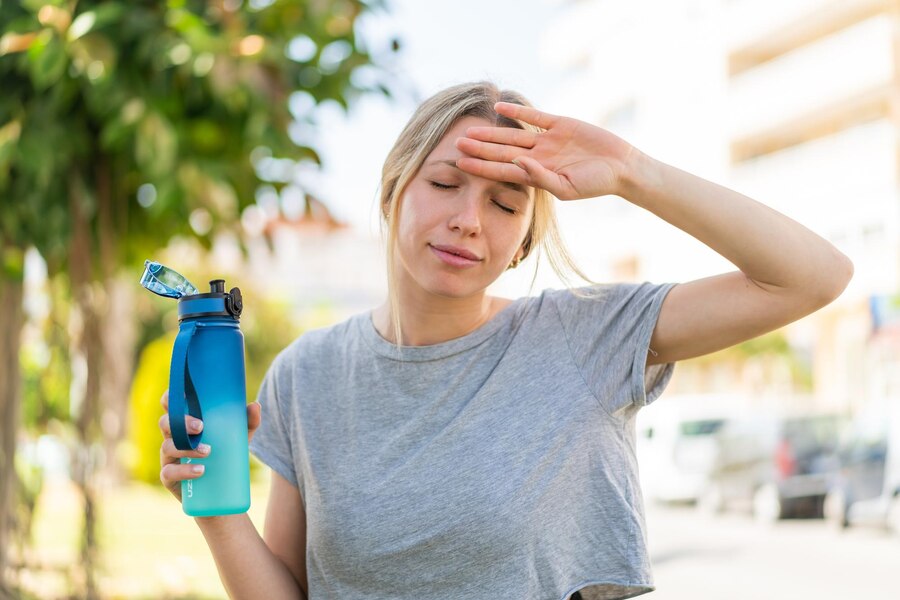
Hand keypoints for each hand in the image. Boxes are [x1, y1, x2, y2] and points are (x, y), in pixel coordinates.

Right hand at [158, 390, 261, 500]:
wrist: (221, 492)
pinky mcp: (169, 478)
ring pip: (168, 447)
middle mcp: (172, 437)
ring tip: (208, 451)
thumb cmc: (226, 456)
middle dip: (181, 422)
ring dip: (186, 448)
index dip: (170, 397)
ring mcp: (168, 458)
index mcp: (184, 423)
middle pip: (165, 423)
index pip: (170, 405)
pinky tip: (200, 471)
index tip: (181, 394)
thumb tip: (255, 405)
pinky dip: (184, 471)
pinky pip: (169, 473)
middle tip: (201, 426)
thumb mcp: (239, 438)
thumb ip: (248, 422)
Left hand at [454, 102, 636, 199]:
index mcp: (537, 175)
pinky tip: (499, 107)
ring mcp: (547, 140)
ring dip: (492, 133)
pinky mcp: (560, 124)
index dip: (481, 168)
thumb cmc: (596, 184)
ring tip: (470, 131)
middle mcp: (538, 157)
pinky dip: (518, 111)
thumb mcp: (566, 187)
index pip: (502, 171)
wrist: (622, 168)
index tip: (460, 165)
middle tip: (456, 144)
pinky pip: (534, 116)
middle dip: (479, 150)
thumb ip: (540, 177)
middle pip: (501, 152)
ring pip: (513, 135)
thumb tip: (516, 162)